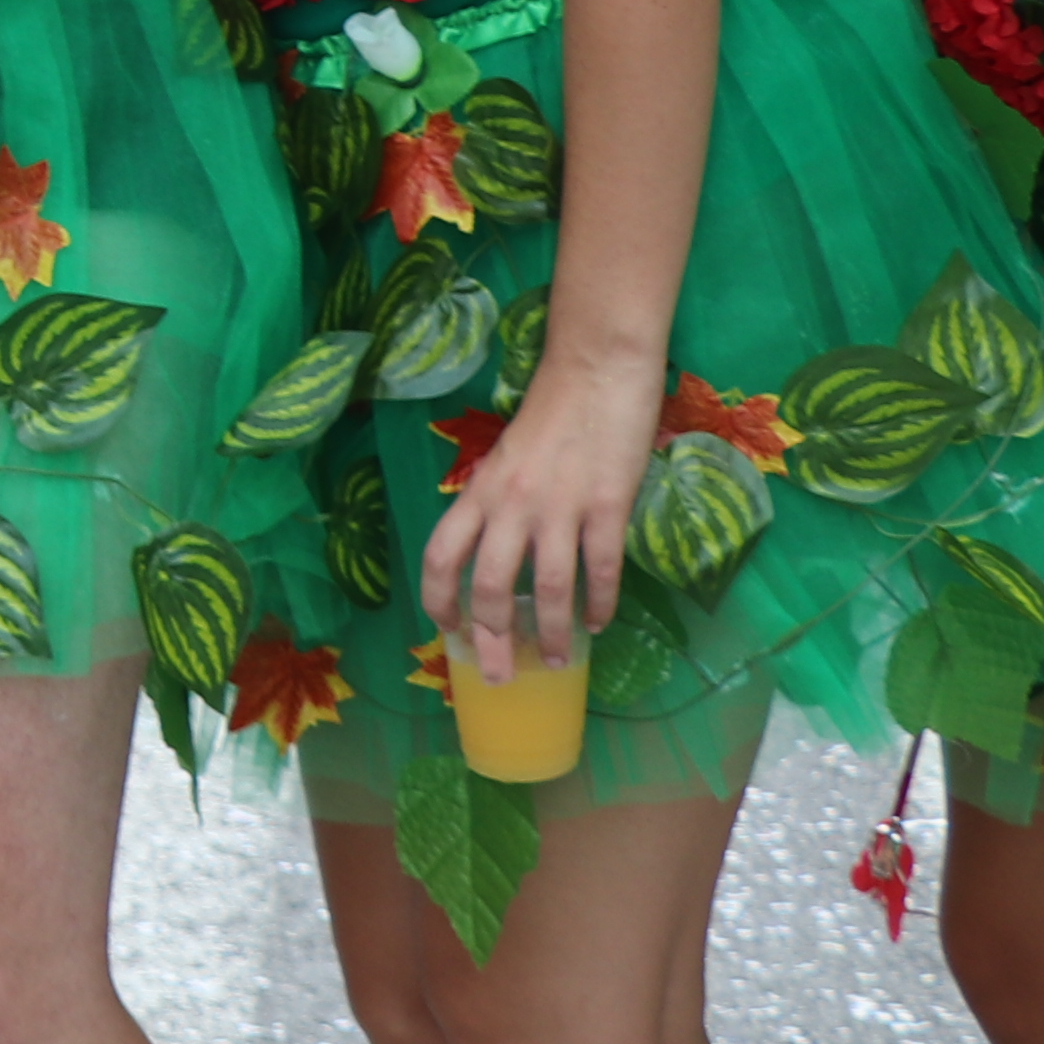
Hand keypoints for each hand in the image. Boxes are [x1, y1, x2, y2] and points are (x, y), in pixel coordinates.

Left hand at [420, 351, 654, 688]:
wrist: (597, 369)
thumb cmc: (552, 411)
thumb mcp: (506, 458)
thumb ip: (497, 503)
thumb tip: (496, 553)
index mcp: (480, 492)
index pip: (441, 558)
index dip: (438, 602)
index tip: (448, 633)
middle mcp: (510, 506)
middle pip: (488, 588)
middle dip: (493, 640)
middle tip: (503, 674)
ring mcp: (559, 508)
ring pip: (546, 590)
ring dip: (552, 635)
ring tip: (561, 661)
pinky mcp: (606, 507)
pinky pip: (599, 570)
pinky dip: (600, 604)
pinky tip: (601, 623)